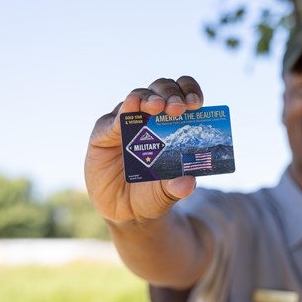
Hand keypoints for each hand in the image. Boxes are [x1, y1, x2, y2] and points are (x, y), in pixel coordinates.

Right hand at [85, 76, 203, 222]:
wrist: (124, 211)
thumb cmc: (152, 194)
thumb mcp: (167, 193)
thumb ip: (177, 187)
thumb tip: (189, 183)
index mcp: (172, 123)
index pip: (183, 95)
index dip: (190, 92)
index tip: (197, 104)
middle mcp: (150, 117)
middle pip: (161, 90)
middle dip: (171, 94)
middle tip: (178, 108)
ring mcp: (126, 122)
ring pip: (139, 97)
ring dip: (149, 99)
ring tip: (157, 106)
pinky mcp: (104, 132)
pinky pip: (112, 119)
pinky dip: (123, 111)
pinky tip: (130, 108)